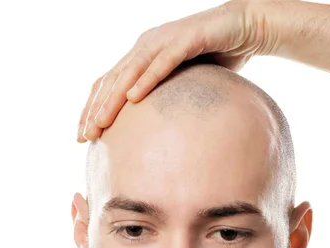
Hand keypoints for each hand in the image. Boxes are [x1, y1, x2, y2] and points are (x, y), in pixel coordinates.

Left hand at [77, 0, 274, 142]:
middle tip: (85, 136)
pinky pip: (163, 62)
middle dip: (95, 110)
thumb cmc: (217, 57)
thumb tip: (157, 132)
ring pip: (130, 72)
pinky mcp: (186, 40)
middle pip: (111, 80)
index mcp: (141, 55)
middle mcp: (146, 46)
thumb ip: (167, 98)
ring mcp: (163, 41)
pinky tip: (134, 98)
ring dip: (113, 99)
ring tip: (101, 122)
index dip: (92, 109)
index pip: (108, 84)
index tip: (84, 137)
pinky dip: (146, 80)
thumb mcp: (185, 82)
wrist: (245, 27)